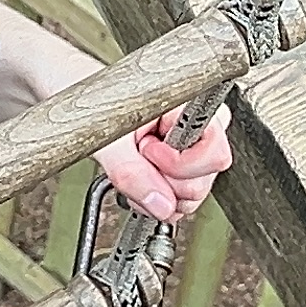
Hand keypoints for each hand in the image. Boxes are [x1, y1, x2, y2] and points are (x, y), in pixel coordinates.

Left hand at [93, 109, 231, 222]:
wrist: (92, 101)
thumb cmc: (99, 104)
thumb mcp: (108, 139)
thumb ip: (132, 172)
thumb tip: (162, 205)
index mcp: (190, 109)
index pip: (214, 154)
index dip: (179, 165)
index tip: (148, 152)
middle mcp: (199, 127)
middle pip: (204, 180)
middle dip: (166, 182)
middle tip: (138, 157)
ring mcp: (193, 149)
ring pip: (193, 193)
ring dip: (161, 192)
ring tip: (137, 166)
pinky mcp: (183, 166)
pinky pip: (181, 199)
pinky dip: (158, 198)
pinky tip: (142, 178)